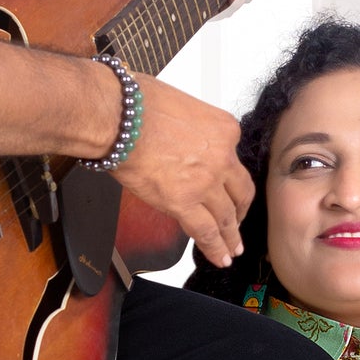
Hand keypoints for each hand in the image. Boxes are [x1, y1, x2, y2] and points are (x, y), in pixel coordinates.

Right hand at [112, 72, 253, 266]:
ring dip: (231, 235)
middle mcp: (223, 157)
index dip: (228, 175)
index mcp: (225, 129)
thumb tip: (182, 140)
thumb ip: (193, 128)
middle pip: (240, 190)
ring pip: (226, 216)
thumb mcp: (182, 105)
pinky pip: (205, 231)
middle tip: (239, 221)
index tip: (224, 184)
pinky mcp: (184, 203)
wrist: (118, 116)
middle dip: (240, 209)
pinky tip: (221, 257)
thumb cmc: (138, 102)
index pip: (233, 158)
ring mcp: (206, 182)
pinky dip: (215, 247)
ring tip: (233, 248)